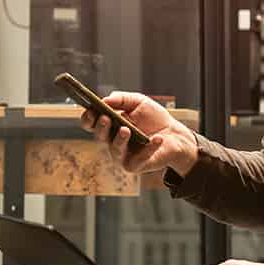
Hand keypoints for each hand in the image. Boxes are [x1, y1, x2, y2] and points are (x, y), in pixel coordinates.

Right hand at [78, 90, 199, 177]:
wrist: (175, 135)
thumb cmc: (154, 118)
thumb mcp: (138, 102)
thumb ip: (121, 99)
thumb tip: (105, 100)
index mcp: (109, 126)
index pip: (91, 124)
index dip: (88, 118)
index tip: (92, 110)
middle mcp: (112, 141)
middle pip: (100, 136)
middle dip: (101, 127)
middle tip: (106, 118)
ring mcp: (122, 155)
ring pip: (115, 149)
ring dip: (119, 140)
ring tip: (126, 130)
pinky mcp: (135, 165)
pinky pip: (139, 159)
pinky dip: (149, 148)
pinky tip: (157, 138)